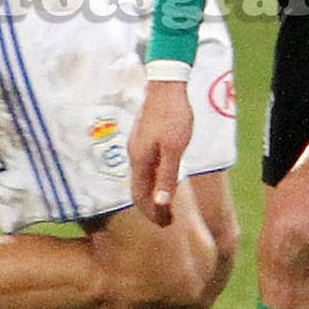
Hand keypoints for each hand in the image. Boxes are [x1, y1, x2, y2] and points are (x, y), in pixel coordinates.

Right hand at [130, 81, 194, 226]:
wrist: (167, 85)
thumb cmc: (174, 116)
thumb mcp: (175, 148)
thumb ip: (167, 176)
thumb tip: (161, 203)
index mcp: (140, 160)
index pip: (140, 195)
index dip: (151, 212)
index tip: (165, 223)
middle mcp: (134, 155)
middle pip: (138, 189)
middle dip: (151, 207)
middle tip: (167, 220)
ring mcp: (136, 146)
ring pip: (141, 178)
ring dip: (152, 194)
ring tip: (167, 205)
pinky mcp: (142, 139)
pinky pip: (144, 167)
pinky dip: (153, 180)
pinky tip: (163, 180)